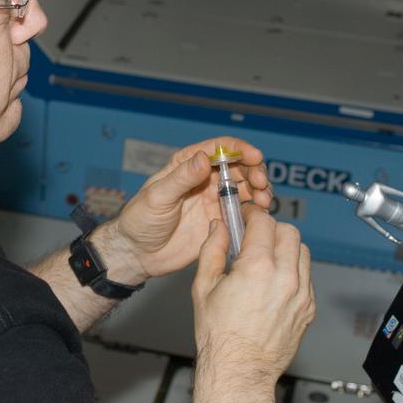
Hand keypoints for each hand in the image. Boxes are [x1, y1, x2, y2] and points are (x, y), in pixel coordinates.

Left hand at [96, 137, 272, 282]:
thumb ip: (181, 178)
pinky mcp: (220, 222)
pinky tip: (260, 216)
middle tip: (261, 184)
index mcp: (187, 165)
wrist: (139, 254)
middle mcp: (204, 179)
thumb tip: (203, 158)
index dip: (240, 149)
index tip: (255, 156)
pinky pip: (243, 213)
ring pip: (246, 189)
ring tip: (263, 201)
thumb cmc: (139, 220)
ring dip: (260, 191)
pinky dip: (256, 212)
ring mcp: (214, 200)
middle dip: (255, 171)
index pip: (219, 148)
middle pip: (239, 167)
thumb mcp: (158, 197)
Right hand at [191, 205, 315, 389]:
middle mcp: (285, 277)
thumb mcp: (204, 286)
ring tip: (267, 259)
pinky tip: (275, 282)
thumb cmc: (220, 335)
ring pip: (302, 251)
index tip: (245, 217)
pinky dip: (294, 271)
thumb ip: (212, 250)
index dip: (252, 215)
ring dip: (285, 248)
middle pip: (289, 231)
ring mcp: (301, 294)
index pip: (264, 221)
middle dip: (271, 229)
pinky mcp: (308, 308)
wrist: (240, 370)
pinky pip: (307, 276)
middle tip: (256, 237)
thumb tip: (218, 228)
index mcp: (257, 267)